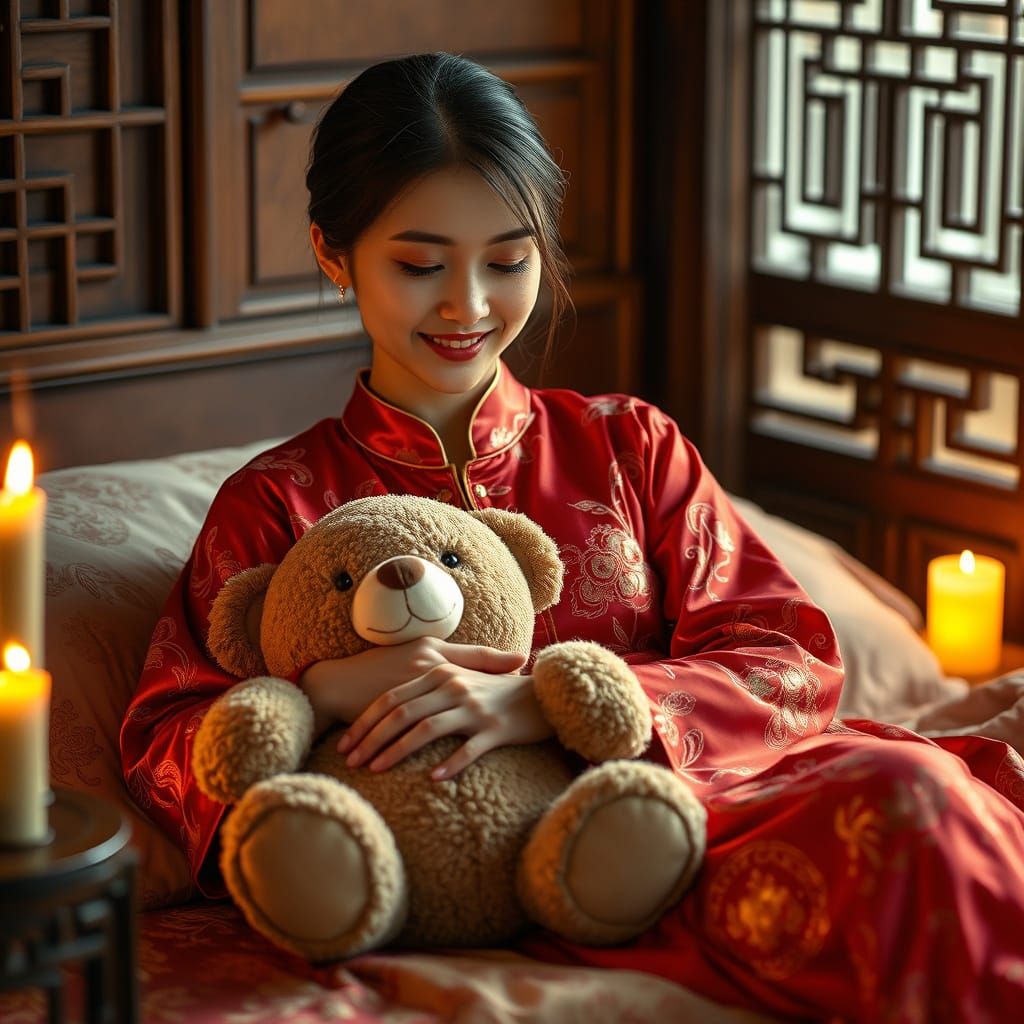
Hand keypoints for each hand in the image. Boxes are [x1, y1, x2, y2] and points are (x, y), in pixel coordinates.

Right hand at [298, 636, 524, 726]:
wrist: (336, 685)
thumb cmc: (373, 671)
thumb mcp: (407, 658)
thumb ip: (438, 659)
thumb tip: (467, 666)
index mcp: (429, 650)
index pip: (472, 653)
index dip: (498, 658)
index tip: (525, 661)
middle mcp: (425, 663)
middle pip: (472, 675)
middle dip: (497, 688)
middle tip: (526, 695)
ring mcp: (413, 685)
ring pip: (453, 700)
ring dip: (477, 715)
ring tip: (502, 728)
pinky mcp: (400, 708)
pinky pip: (427, 726)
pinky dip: (445, 740)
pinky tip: (463, 751)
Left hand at [339, 660, 553, 780]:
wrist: (543, 693)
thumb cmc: (497, 692)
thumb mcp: (461, 681)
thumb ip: (430, 690)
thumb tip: (393, 714)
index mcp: (441, 674)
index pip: (392, 699)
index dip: (366, 722)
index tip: (347, 744)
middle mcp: (454, 687)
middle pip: (402, 714)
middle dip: (372, 739)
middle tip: (351, 762)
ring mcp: (474, 707)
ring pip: (427, 729)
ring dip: (397, 750)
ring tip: (376, 770)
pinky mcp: (495, 727)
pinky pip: (468, 748)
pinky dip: (449, 764)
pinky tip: (432, 779)